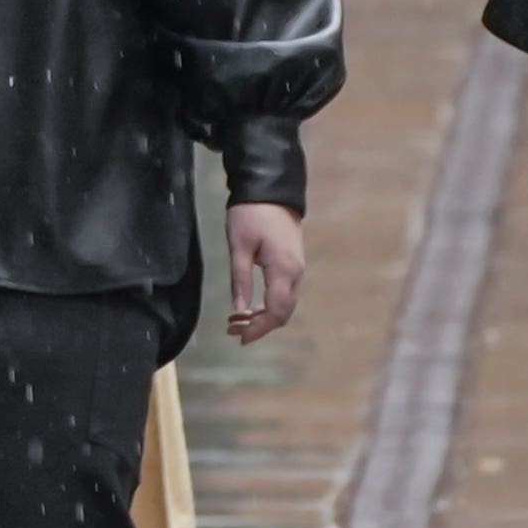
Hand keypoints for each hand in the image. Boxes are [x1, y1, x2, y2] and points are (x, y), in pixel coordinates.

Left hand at [226, 202, 305, 343]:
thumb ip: (240, 279)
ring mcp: (297, 269)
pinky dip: (267, 304)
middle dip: (258, 326)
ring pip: (284, 304)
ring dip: (262, 316)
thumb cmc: (251, 214)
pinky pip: (283, 293)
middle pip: (282, 312)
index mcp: (284, 270)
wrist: (272, 190)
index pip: (275, 312)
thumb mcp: (238, 247)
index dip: (258, 329)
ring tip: (234, 319)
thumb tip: (238, 309)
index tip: (238, 337)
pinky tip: (248, 306)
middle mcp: (296, 273)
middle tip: (230, 328)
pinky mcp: (292, 264)